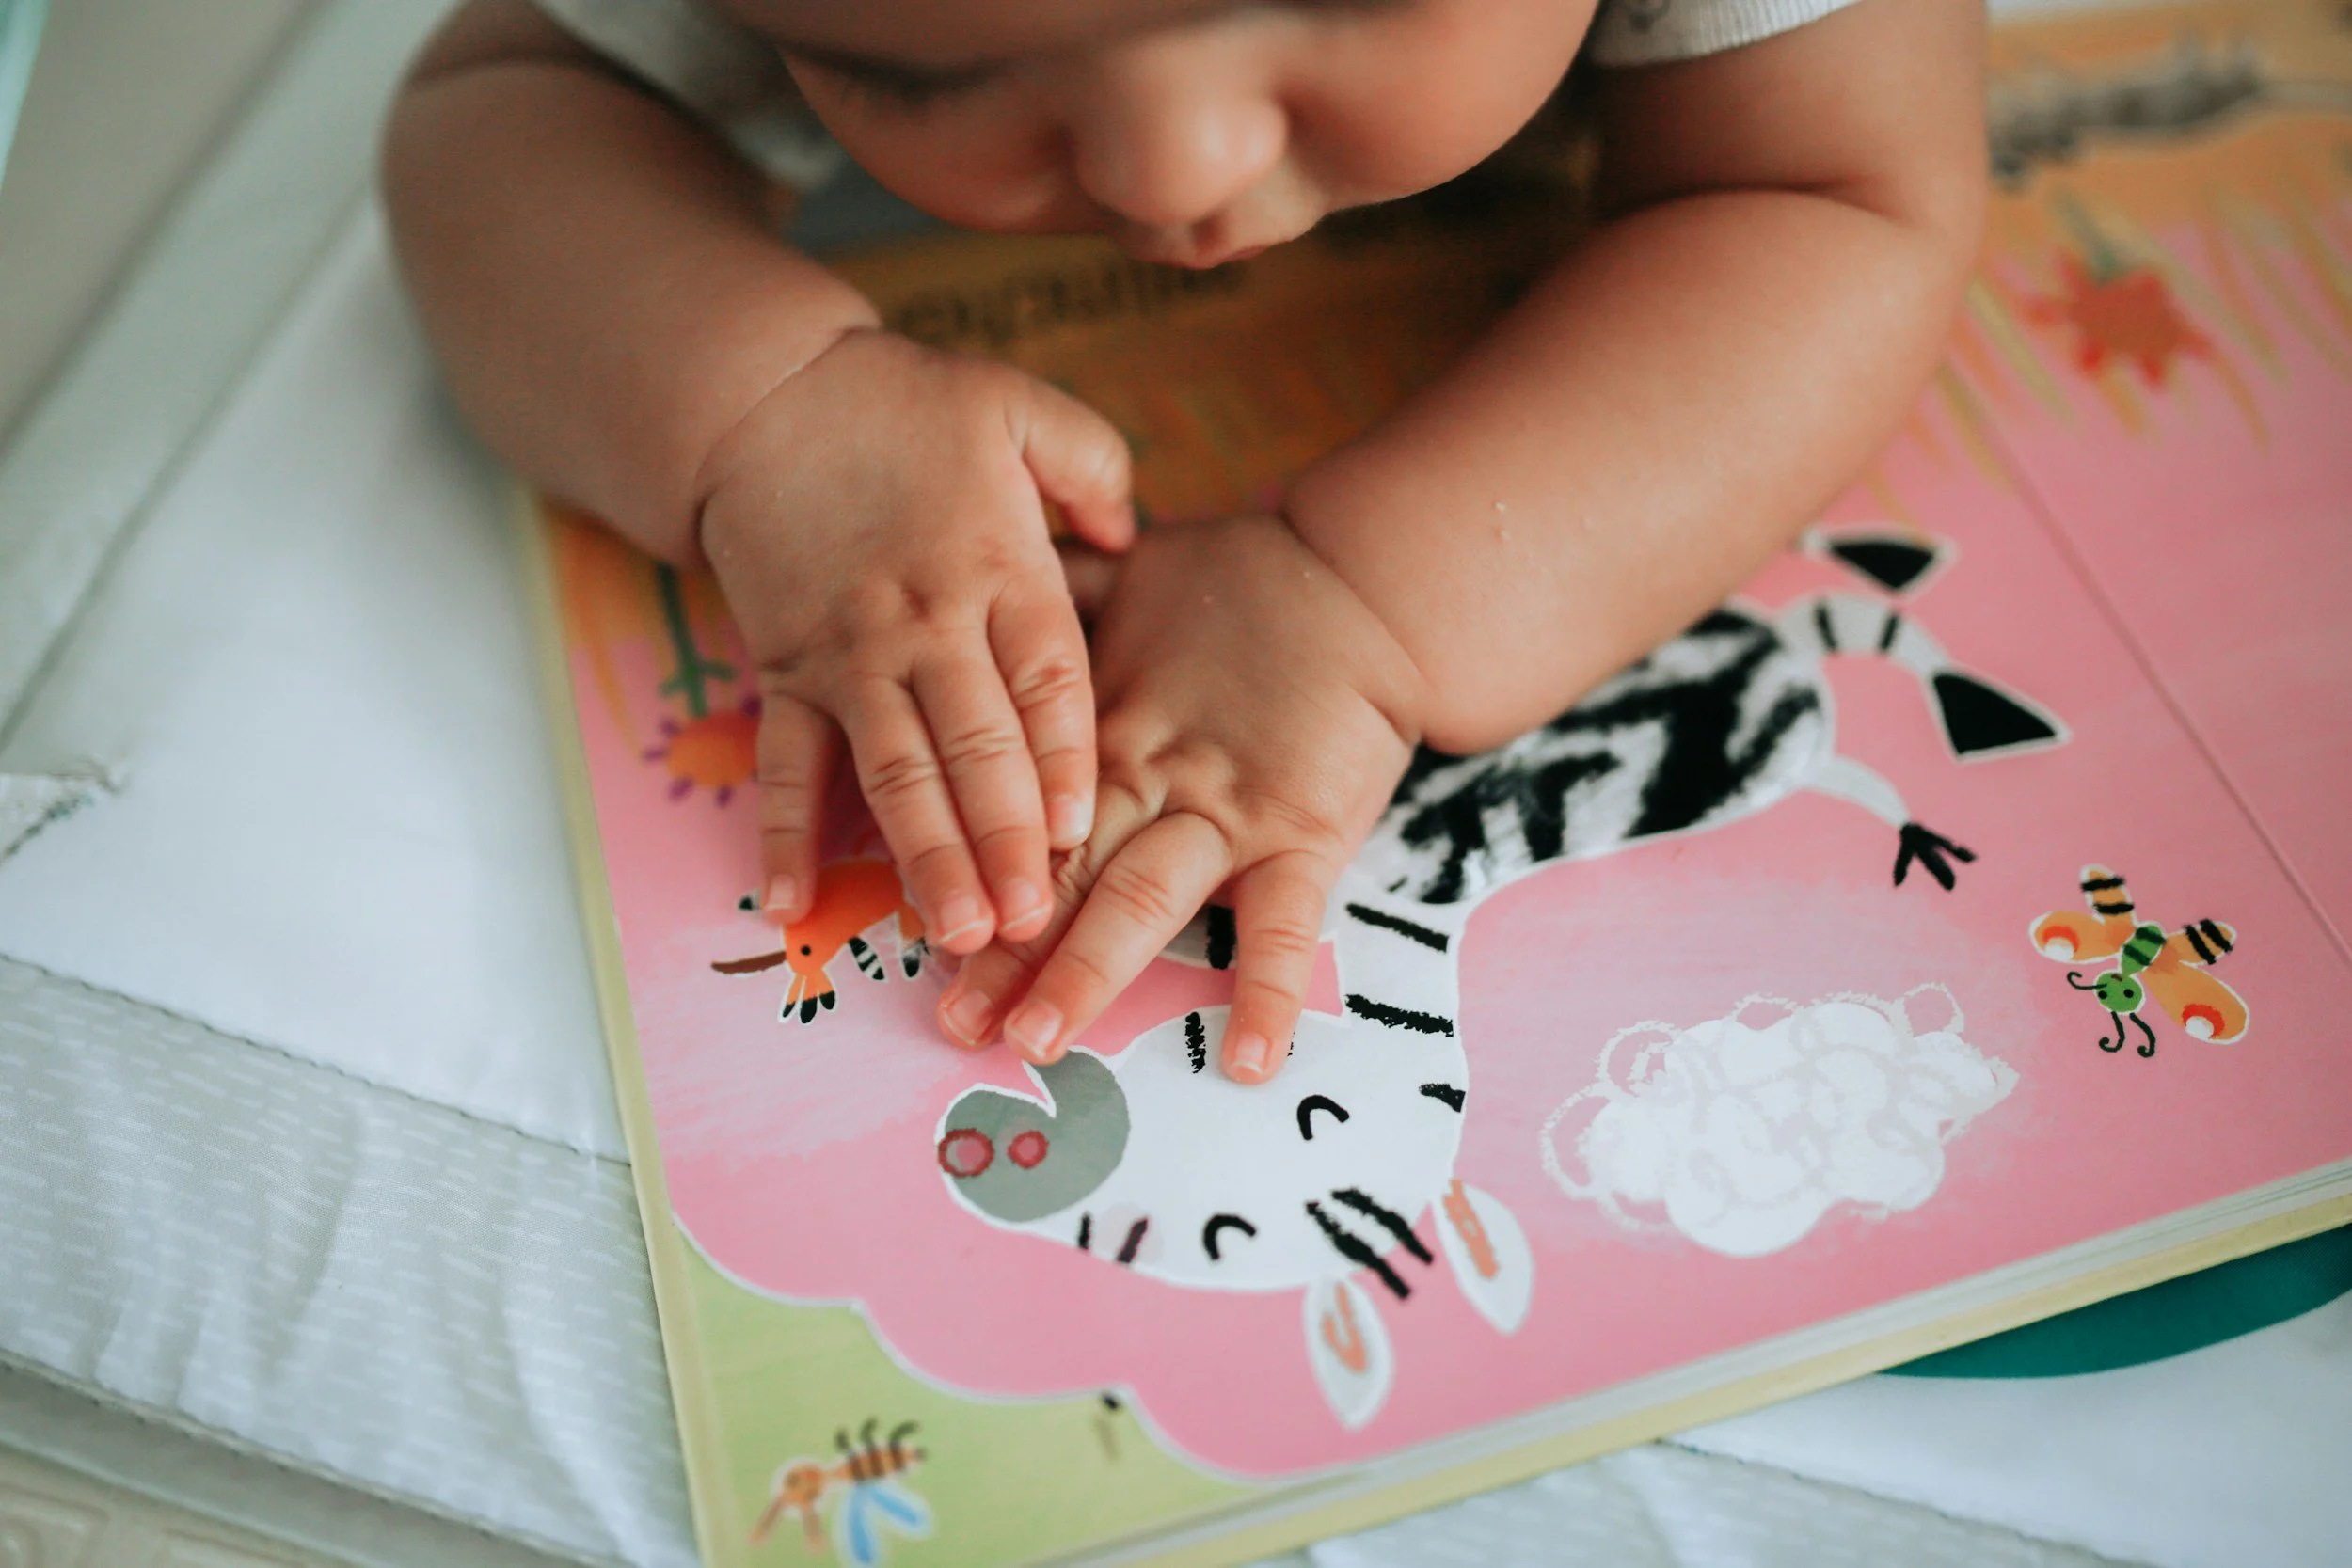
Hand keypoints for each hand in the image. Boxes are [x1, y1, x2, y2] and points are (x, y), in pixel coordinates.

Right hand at [700, 329, 1132, 953]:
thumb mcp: (1017, 405)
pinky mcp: (786, 672)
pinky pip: (784, 764)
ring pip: (892, 773)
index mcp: (995, 567)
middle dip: (1005, 839)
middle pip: (974, 746)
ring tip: (957, 933)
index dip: (1064, 757)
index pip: (1044, 679)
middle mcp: (924, 625)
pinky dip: (781, 834)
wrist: (757, 394)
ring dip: (924, 857)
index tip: (1084, 830)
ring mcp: (850, 658)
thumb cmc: (901, 404)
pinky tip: (791, 904)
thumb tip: (1137, 536)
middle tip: (1034, 922)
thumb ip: (1093, 467)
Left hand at [935, 513, 1426, 1081]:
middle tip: (954, 1022)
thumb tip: (967, 581)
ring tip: (1036, 1039)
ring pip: (1144, 896)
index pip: (1015, 811)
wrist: (1362, 579)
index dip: (965, 869)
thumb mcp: (1123, 573)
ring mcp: (1226, 809)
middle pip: (1061, 870)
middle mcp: (1149, 774)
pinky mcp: (1303, 831)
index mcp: (1095, 723)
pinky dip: (1265, 991)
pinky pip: (1286, 923)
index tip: (917, 930)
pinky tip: (1246, 1064)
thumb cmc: (1237, 580)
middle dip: (1004, 950)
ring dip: (1088, 969)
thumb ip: (1048, 593)